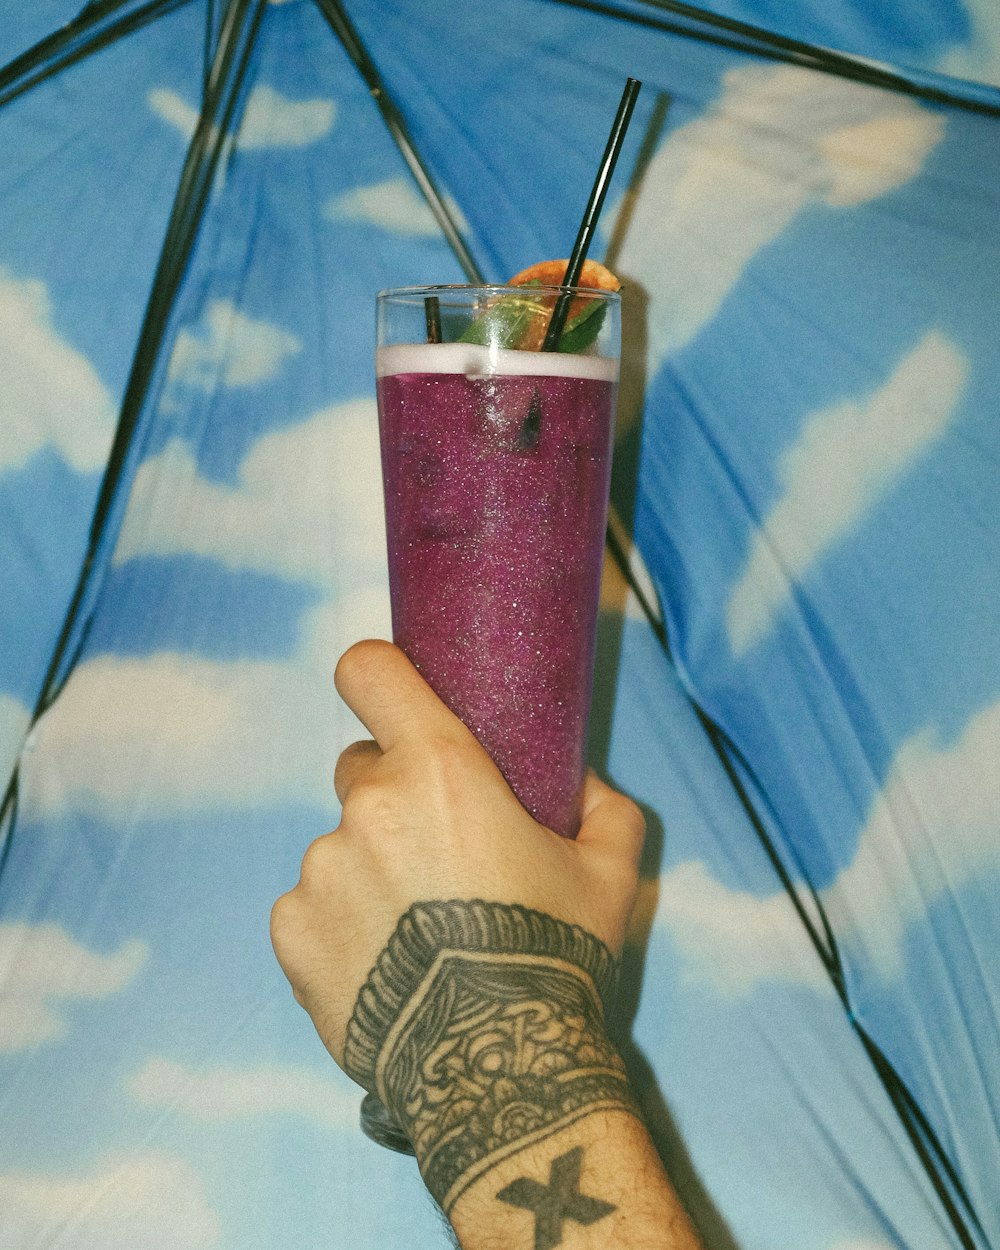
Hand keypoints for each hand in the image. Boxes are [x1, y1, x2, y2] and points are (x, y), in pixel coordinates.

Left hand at [270, 639, 644, 1073]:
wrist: (499, 1071)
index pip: (368, 671)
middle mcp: (368, 805)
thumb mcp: (610, 873)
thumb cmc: (557, 955)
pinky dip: (339, 926)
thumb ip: (603, 808)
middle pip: (362, 768)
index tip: (389, 696)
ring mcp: (321, 868)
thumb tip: (581, 785)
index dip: (376, 676)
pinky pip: (312, 906)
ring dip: (369, 871)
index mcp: (439, 768)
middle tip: (438, 856)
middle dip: (394, 797)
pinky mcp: (291, 930)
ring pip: (340, 846)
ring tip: (417, 936)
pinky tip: (385, 969)